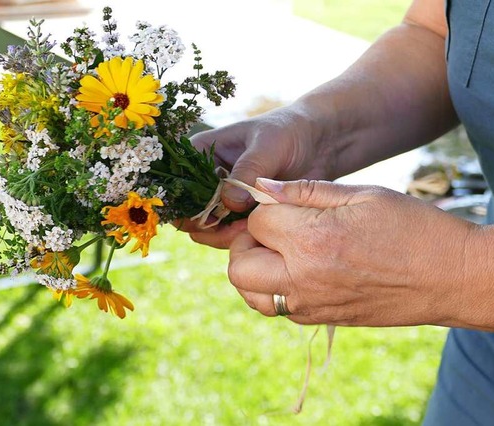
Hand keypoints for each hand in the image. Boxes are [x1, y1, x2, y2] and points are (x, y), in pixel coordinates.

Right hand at [181, 107, 330, 247]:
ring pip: (207, 228)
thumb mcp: (267, 145)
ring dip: (222, 235)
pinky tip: (257, 232)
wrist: (319, 143)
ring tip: (248, 228)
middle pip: (187, 211)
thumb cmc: (288, 132)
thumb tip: (228, 204)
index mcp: (200, 153)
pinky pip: (229, 235)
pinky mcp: (241, 216)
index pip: (175, 180)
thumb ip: (247, 172)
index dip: (180, 201)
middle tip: (230, 225)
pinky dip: (239, 238)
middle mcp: (206, 178)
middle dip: (204, 223)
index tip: (203, 212)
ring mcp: (222, 199)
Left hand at [228, 178, 476, 326]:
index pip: (256, 221)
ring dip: (253, 271)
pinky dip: (275, 290)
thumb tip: (263, 188)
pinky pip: (278, 309)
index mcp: (311, 239)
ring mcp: (312, 305)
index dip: (266, 206)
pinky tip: (299, 270)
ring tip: (279, 252)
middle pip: (238, 266)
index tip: (284, 203)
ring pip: (251, 295)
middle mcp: (303, 278)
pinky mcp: (323, 320)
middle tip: (270, 230)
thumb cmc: (414, 228)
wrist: (454, 278)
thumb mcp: (362, 195)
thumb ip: (306, 191)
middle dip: (244, 243)